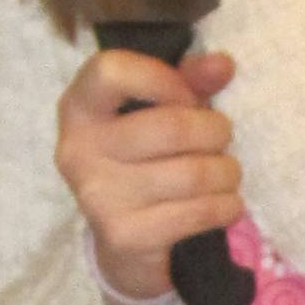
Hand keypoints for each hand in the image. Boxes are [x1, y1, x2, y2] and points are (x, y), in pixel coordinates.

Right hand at [55, 47, 241, 304]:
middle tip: (221, 139)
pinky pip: (196, 213)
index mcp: (79, 107)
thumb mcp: (159, 110)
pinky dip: (225, 206)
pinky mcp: (124, 236)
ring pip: (192, 173)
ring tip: (226, 173)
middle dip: (215, 131)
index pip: (112, 71)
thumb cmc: (146, 157)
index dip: (164, 78)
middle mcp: (77, 150)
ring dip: (226, 172)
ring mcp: (98, 196)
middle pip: (171, 127)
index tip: (188, 97)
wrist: (125, 240)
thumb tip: (222, 65)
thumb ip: (188, 81)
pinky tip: (226, 204)